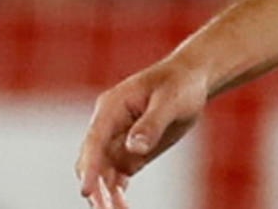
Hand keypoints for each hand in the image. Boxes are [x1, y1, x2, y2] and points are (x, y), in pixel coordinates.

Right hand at [74, 57, 209, 208]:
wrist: (191, 81)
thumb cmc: (180, 84)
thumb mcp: (171, 99)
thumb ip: (152, 122)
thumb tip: (133, 146)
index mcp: (112, 106)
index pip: (95, 140)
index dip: (89, 167)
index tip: (86, 191)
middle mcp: (108, 125)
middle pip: (93, 161)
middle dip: (96, 187)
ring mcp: (116, 141)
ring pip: (102, 173)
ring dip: (106, 194)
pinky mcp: (128, 153)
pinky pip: (116, 177)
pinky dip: (117, 193)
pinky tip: (122, 207)